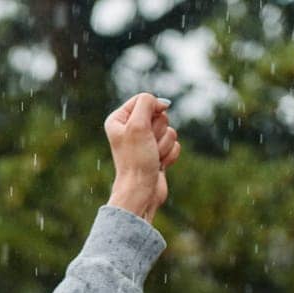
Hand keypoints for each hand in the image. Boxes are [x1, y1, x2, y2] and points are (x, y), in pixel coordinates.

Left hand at [104, 92, 180, 222]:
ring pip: (169, 130)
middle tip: (148, 146)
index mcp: (119, 119)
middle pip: (159, 114)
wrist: (141, 192)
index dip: (152, 110)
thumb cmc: (136, 161)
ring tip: (152, 157)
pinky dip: (169, 155)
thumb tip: (163, 104)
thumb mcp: (137, 124)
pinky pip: (174, 144)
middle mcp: (131, 129)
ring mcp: (146, 142)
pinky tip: (159, 165)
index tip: (146, 127)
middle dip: (158, 131)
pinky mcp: (157, 153)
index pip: (144, 99)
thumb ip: (147, 102)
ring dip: (164, 145)